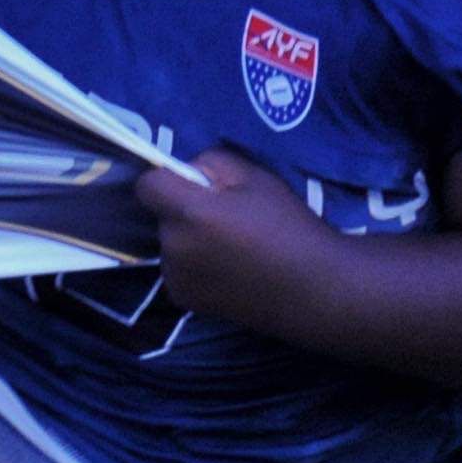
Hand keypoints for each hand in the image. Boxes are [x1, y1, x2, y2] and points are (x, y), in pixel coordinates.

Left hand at [135, 144, 339, 331]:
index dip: (166, 179)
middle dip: (184, 210)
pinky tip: (227, 270)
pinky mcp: (184, 300)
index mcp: (190, 212)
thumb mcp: (257, 177)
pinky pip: (178, 269)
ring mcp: (176, 278)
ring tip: (230, 247)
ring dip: (188, 239)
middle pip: (163, 215)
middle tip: (225, 217)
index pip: (147, 186)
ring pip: (170, 243)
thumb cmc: (289, 227)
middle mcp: (174, 247)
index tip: (193, 185)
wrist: (314, 289)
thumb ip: (213, 163)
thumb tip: (191, 173)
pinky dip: (194, 265)